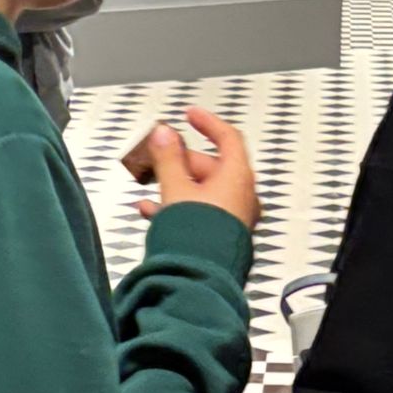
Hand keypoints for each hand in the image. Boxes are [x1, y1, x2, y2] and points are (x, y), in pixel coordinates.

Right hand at [137, 109, 260, 232]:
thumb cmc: (197, 235)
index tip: (190, 115)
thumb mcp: (176, 188)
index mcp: (237, 177)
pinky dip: (178, 206)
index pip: (228, 138)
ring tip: (151, 186)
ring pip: (203, 191)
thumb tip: (164, 133)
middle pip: (211, 166)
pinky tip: (152, 211)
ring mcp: (234, 216)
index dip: (207, 122)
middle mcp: (241, 196)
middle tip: (157, 157)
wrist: (200, 277)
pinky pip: (200, 212)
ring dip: (176, 185)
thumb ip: (168, 158)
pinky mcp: (222, 235)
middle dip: (180, 161)